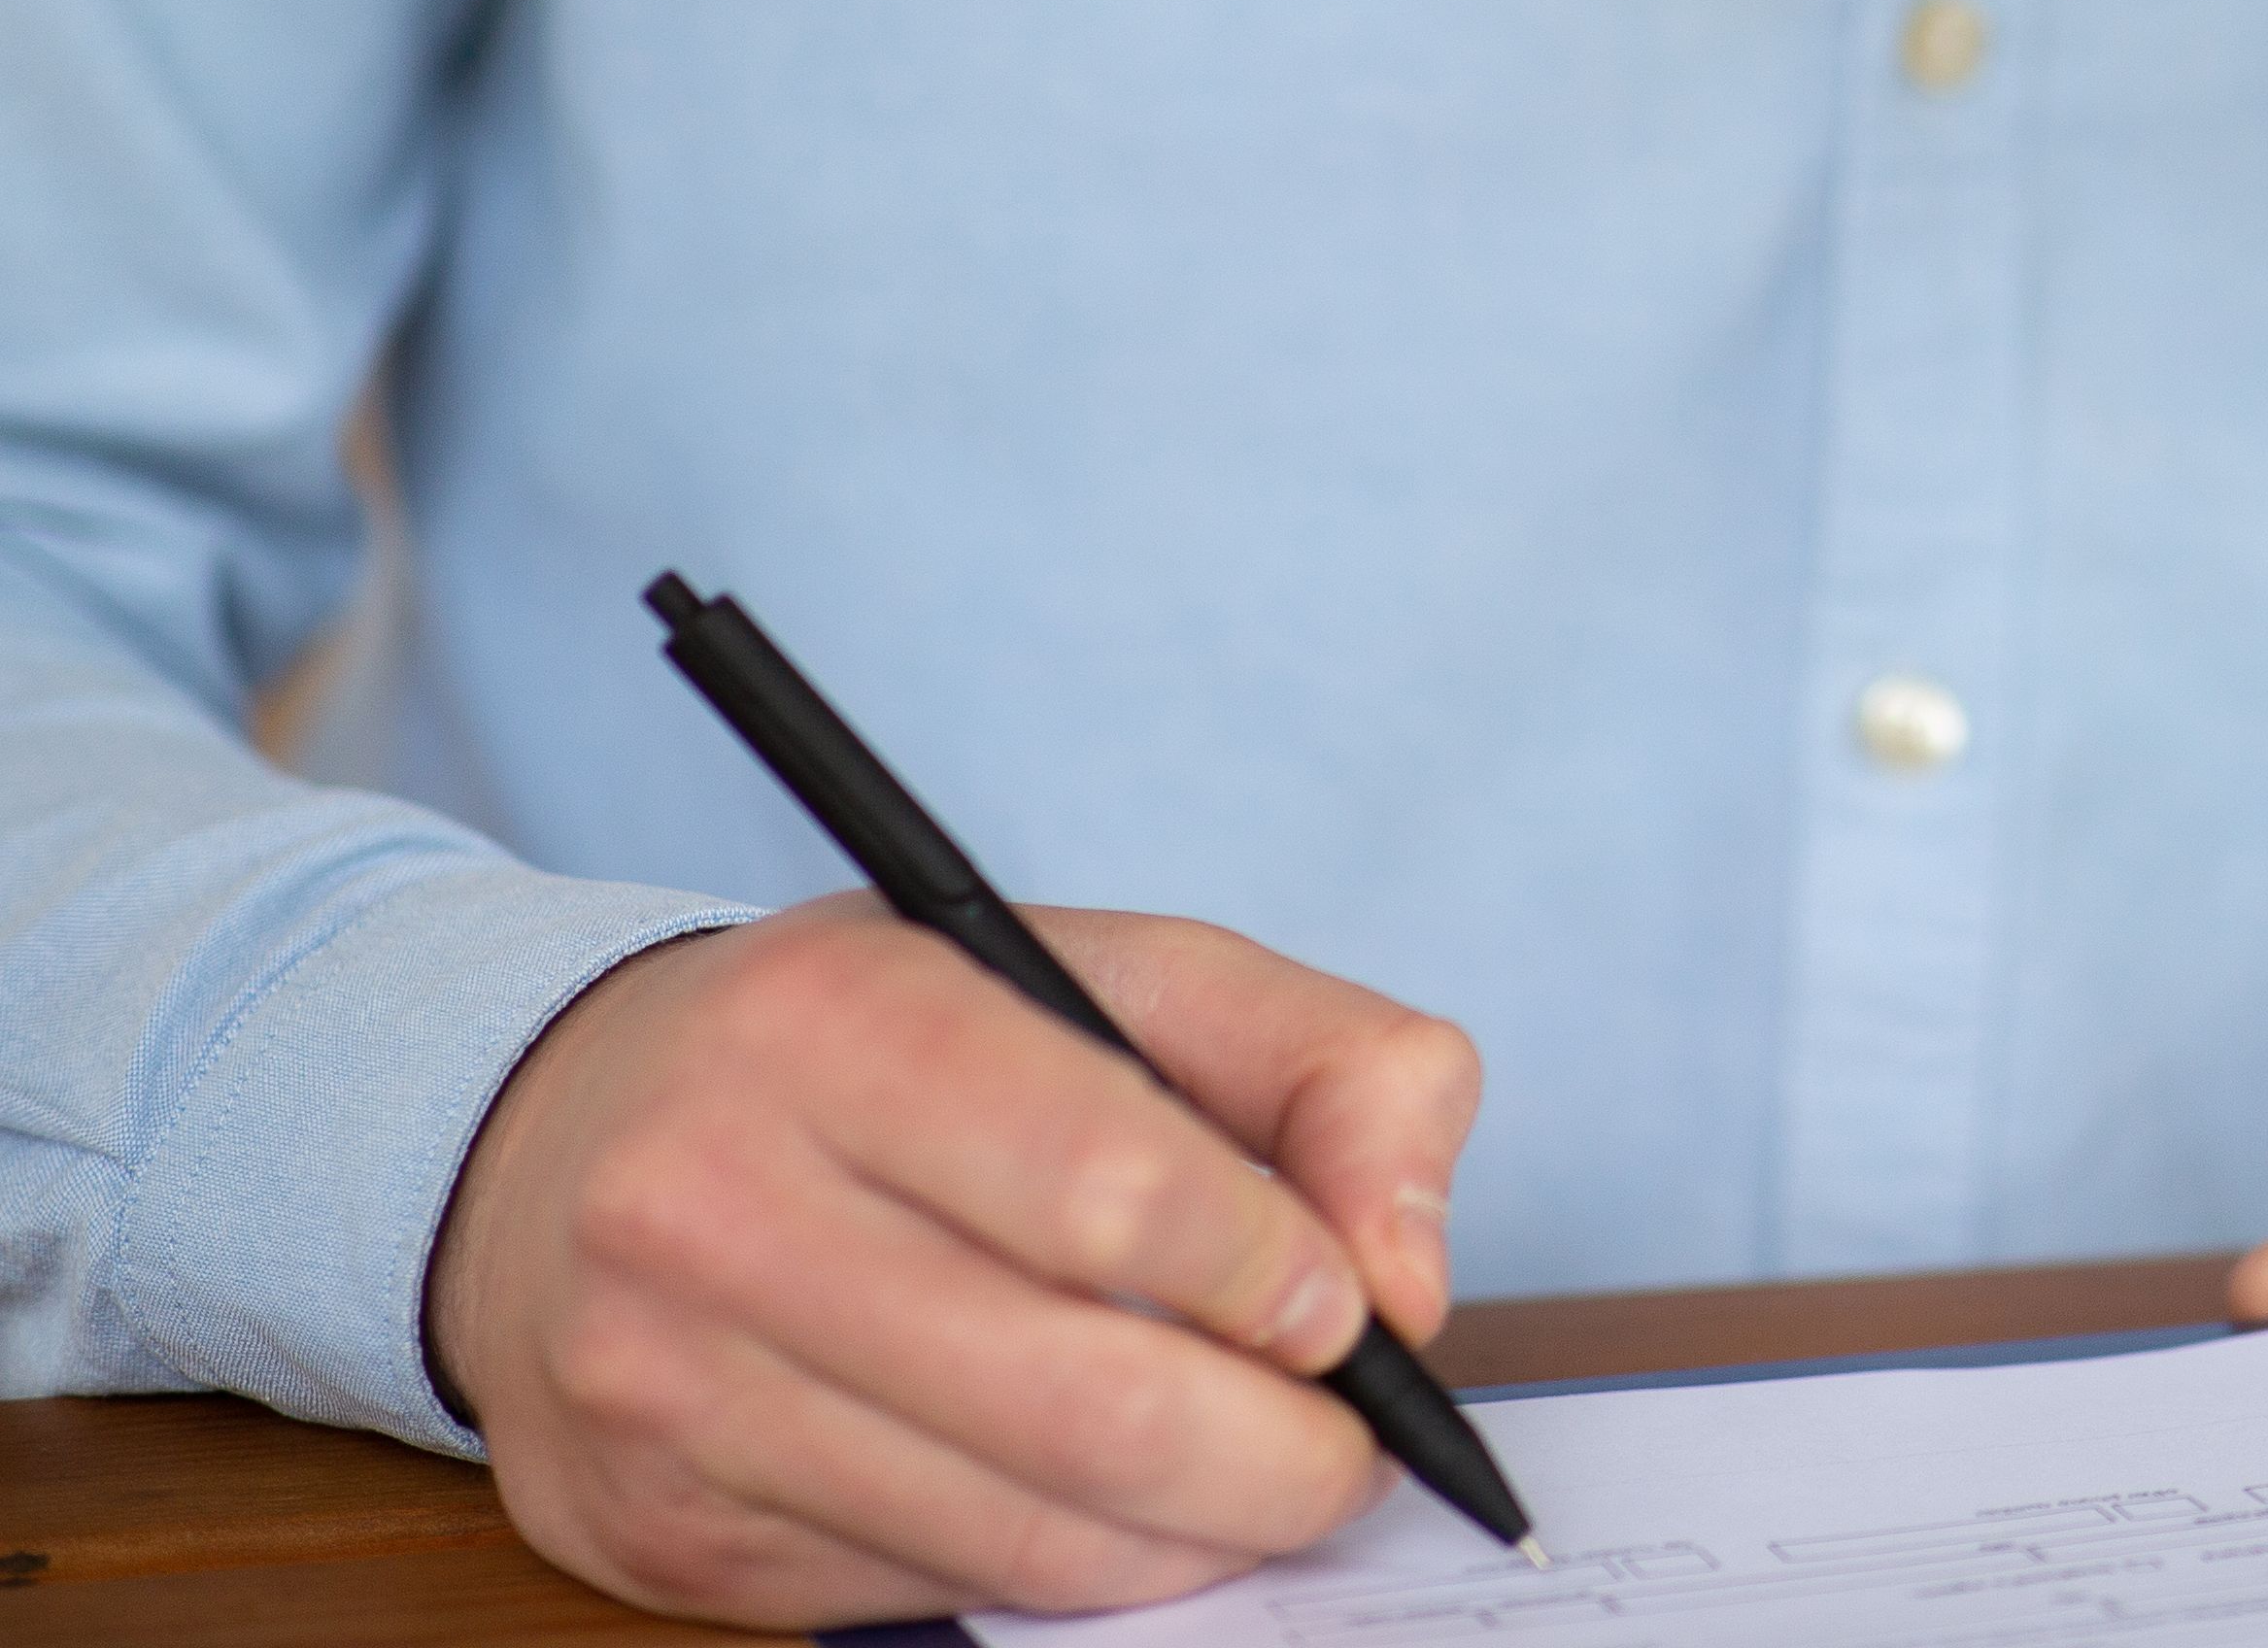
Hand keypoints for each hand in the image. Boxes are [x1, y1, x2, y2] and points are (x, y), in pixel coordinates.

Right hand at [426, 895, 1481, 1630]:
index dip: (1271, 1272)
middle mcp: (712, 1201)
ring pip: (1015, 1534)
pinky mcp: (658, 1526)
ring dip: (1191, 1540)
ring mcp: (665, 1382)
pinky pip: (924, 1591)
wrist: (569, 1140)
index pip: (1107, 1186)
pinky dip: (1067, 1573)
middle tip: (1356, 1457)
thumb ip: (1330, 1069)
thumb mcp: (1122, 971)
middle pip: (1080, 1400)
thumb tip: (1408, 1280)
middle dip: (1277, 1460)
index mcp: (836, 1022)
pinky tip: (1111, 1510)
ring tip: (1262, 1487)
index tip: (1351, 1312)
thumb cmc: (900, 1044)